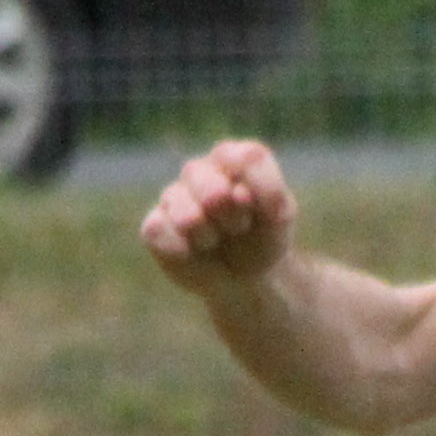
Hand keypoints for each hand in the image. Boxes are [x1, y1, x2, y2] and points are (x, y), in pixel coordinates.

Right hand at [138, 138, 296, 292]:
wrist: (244, 277)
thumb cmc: (261, 238)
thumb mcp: (281, 216)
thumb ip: (271, 194)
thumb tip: (237, 192)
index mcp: (230, 157)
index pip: (245, 159)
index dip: (259, 193)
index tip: (267, 211)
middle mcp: (198, 170)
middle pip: (214, 192)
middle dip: (233, 220)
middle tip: (238, 228)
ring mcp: (173, 196)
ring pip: (186, 216)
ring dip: (208, 237)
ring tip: (215, 240)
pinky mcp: (155, 225)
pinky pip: (159, 232)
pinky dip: (182, 251)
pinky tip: (192, 252)